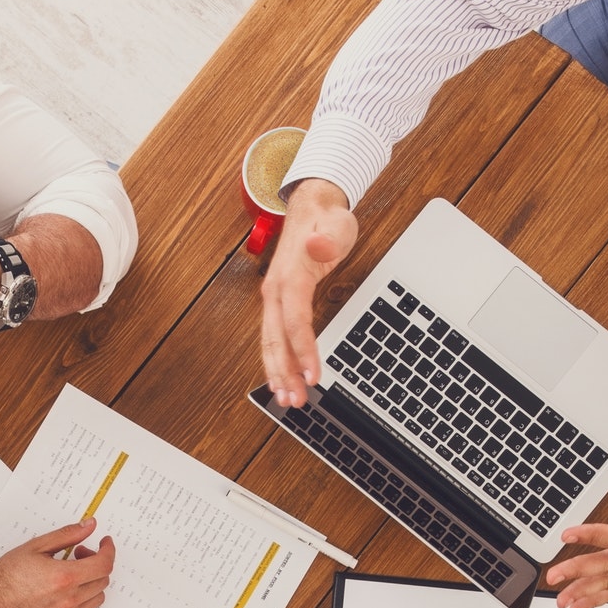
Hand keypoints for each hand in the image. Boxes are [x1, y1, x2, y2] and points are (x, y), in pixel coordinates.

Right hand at [0, 523, 115, 607]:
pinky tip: (70, 596)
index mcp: (64, 578)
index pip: (104, 563)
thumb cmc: (5, 577)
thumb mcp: (35, 547)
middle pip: (102, 580)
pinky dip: (85, 605)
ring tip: (71, 576)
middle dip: (95, 563)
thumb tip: (89, 526)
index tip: (105, 543)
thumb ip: (67, 535)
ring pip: (97, 599)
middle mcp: (69, 601)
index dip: (108, 550)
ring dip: (90, 584)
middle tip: (78, 555)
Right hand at [260, 179, 359, 408]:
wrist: (311, 206)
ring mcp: (273, 299)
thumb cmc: (326, 218)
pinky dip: (277, 361)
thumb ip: (328, 237)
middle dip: (285, 373)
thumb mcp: (336, 224)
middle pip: (277, 340)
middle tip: (295, 401)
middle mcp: (275, 291)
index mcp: (289, 277)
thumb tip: (317, 244)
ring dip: (278, 373)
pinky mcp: (277, 304)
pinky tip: (281, 380)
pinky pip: (274, 338)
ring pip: (271, 343)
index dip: (304, 351)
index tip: (314, 375)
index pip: (295, 321)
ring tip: (288, 399)